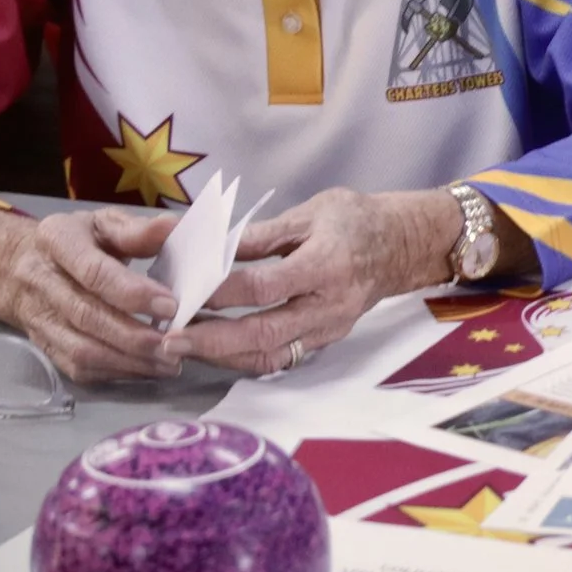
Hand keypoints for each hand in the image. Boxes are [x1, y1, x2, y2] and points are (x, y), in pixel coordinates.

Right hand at [0, 209, 185, 384]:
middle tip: (173, 342)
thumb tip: (171, 227)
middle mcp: (41, 280)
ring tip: (167, 361)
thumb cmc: (79, 241)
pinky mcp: (44, 345)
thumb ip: (137, 229)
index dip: (132, 292)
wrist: (22, 265)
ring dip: (127, 361)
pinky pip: (78, 367)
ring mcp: (39, 317)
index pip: (93, 272)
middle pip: (87, 316)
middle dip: (134, 335)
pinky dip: (114, 373)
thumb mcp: (105, 223)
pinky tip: (146, 369)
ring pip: (81, 349)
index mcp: (57, 240)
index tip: (169, 306)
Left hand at [182, 188, 449, 374]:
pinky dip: (243, 357)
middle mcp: (329, 305)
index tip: (182, 289)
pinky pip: (281, 357)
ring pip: (270, 356)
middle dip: (212, 340)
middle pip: (264, 333)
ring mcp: (329, 329)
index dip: (221, 291)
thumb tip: (211, 246)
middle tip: (169, 339)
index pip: (265, 286)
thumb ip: (261, 235)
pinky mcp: (325, 341)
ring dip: (222, 356)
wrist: (403, 246)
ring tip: (183, 347)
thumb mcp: (311, 213)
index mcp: (326, 265)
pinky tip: (214, 349)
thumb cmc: (356, 220)